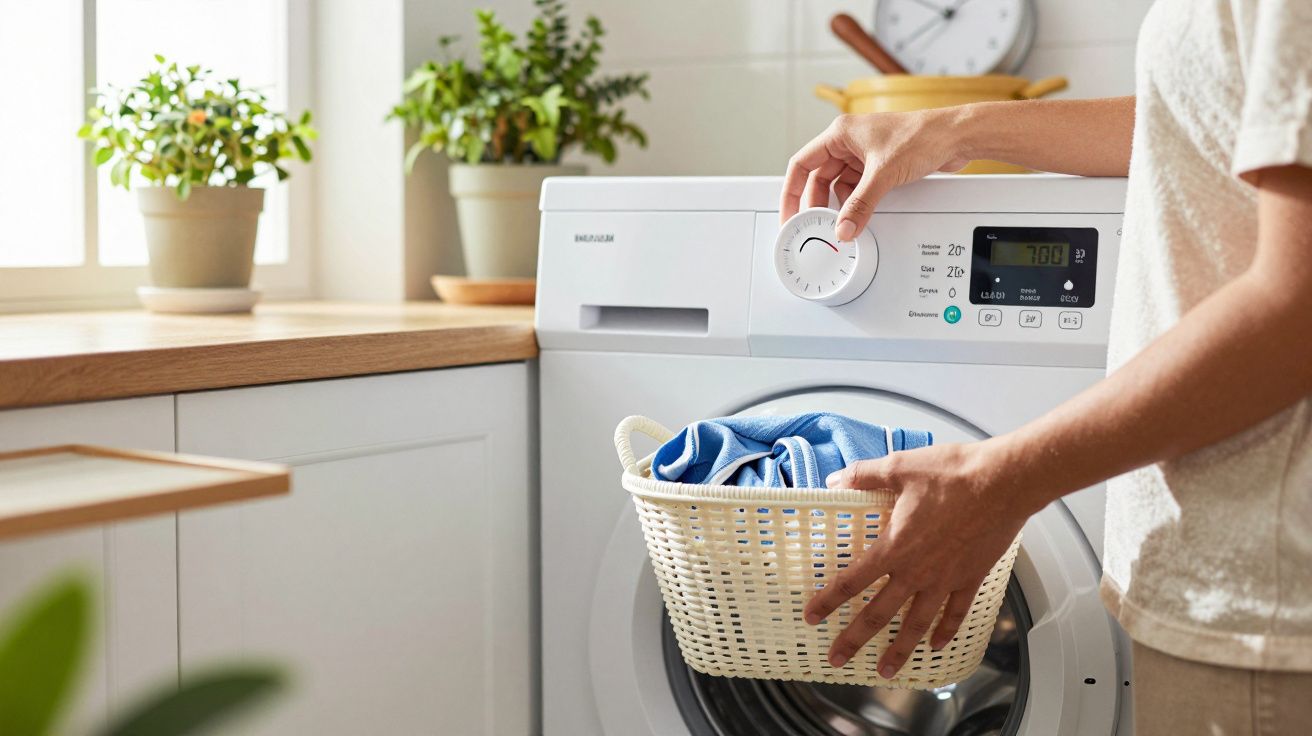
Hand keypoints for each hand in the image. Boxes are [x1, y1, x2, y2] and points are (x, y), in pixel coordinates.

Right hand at [780, 108, 970, 240]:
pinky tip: (857, 216)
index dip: (792, 191)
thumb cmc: (923, 135)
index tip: (790, 214)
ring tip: (838, 223)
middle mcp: (849, 142)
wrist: (956, 136)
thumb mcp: (884, 174)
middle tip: (814, 226)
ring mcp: (864, 154)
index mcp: (840, 134)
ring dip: (838, 205)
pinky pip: (857, 188)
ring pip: (838, 185)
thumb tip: (844, 228)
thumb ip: (860, 205)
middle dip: (816, 203)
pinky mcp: (879, 166)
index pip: (802, 164)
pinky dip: (855, 203)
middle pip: (819, 178)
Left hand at [803, 440, 1036, 678]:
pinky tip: (936, 646)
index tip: (811, 617)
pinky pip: (956, 613)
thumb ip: (864, 475)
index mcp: (895, 546)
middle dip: (854, 639)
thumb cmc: (954, 473)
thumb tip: (836, 480)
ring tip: (886, 672)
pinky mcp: (971, 577)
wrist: (1004, 482)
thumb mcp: (899, 467)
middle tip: (837, 659)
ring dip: (899, 649)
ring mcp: (946, 579)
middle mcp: (917, 571)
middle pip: (879, 613)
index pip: (852, 581)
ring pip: (917, 624)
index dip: (828, 600)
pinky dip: (946, 631)